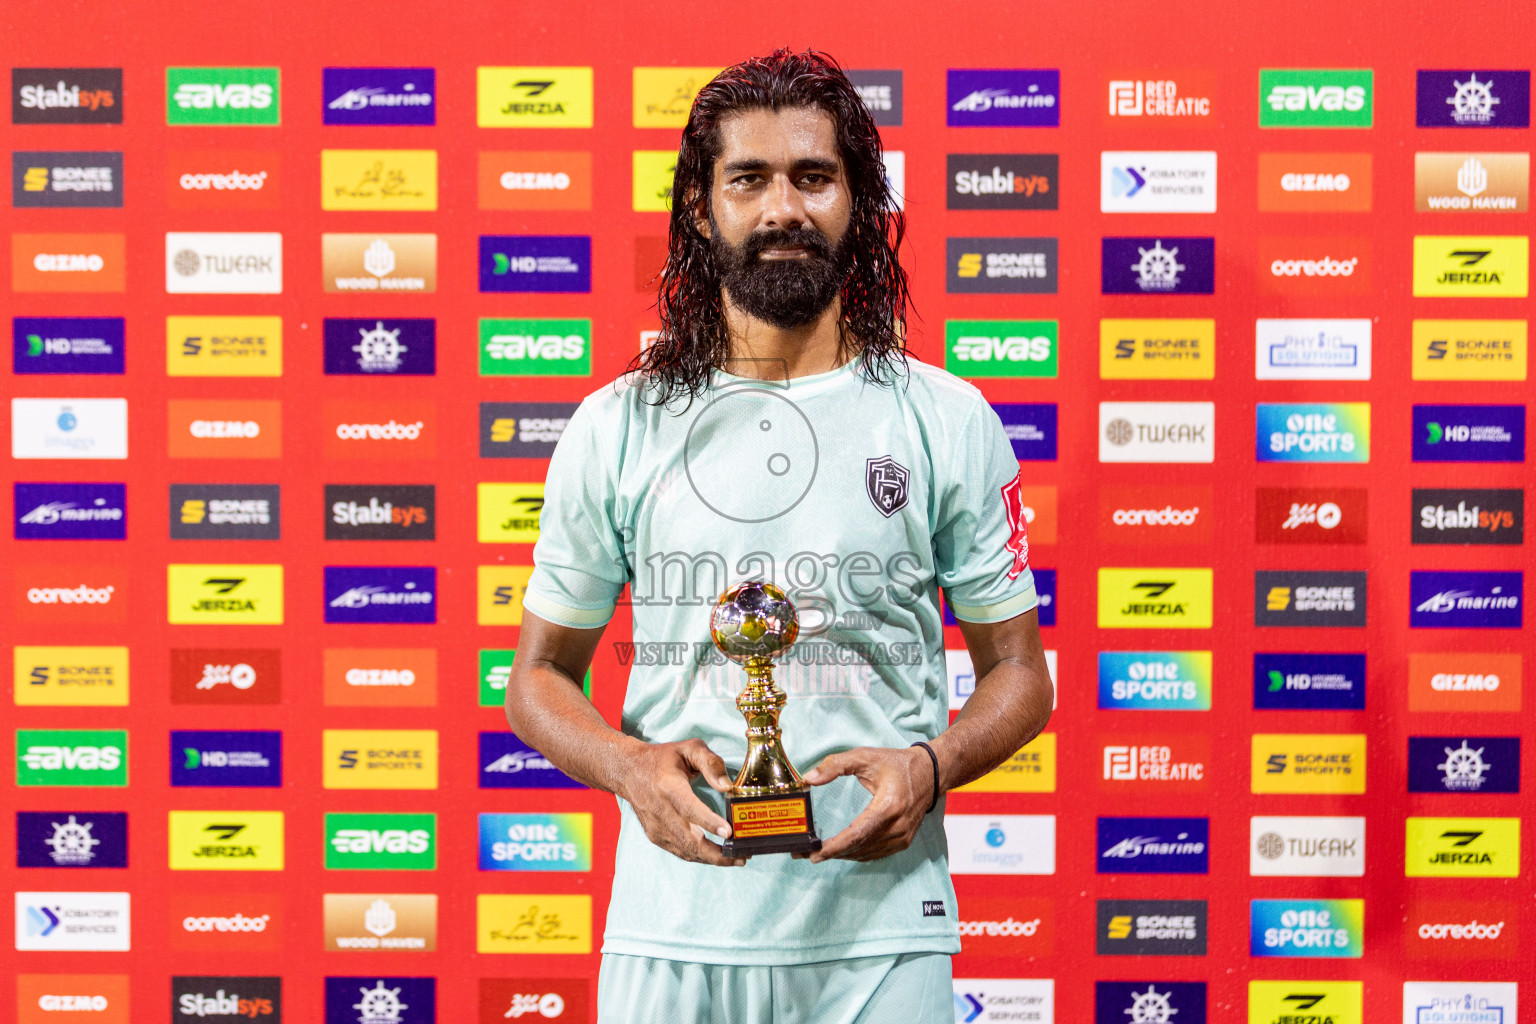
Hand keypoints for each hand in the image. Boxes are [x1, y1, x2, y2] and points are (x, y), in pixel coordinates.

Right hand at [616, 738, 746, 866]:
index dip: (709, 822)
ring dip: (713, 858)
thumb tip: (726, 786)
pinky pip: (681, 852)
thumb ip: (711, 763)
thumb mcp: (689, 748)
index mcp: (669, 787)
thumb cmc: (662, 759)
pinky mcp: (656, 836)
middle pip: (690, 840)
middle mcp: (661, 811)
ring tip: (737, 859)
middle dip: (718, 853)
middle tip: (743, 856)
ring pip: (687, 851)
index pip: (690, 808)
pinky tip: (717, 856)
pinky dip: (700, 857)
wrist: (628, 771)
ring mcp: (657, 827)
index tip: (729, 832)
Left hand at [802, 746, 934, 862]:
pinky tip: (843, 852)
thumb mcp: (865, 756)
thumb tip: (809, 778)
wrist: (931, 772)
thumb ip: (836, 765)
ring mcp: (903, 836)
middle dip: (833, 853)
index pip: (858, 833)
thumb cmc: (898, 764)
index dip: (836, 846)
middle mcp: (898, 826)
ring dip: (843, 855)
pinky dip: (858, 854)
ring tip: (819, 854)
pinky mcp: (904, 841)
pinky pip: (877, 853)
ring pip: (868, 853)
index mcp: (889, 806)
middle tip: (807, 854)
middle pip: (860, 847)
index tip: (816, 853)